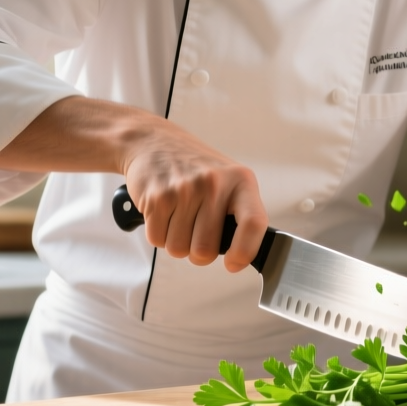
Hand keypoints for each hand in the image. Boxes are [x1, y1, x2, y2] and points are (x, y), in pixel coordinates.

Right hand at [121, 124, 266, 272]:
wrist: (153, 142)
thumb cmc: (196, 168)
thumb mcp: (229, 180)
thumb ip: (240, 213)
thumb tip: (244, 255)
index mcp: (241, 181)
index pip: (253, 224)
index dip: (245, 252)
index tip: (234, 263)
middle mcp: (214, 184)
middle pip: (206, 250)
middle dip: (199, 252)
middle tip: (196, 233)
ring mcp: (184, 190)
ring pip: (178, 249)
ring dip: (177, 242)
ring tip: (179, 217)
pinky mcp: (156, 197)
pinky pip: (157, 240)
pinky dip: (158, 234)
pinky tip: (164, 212)